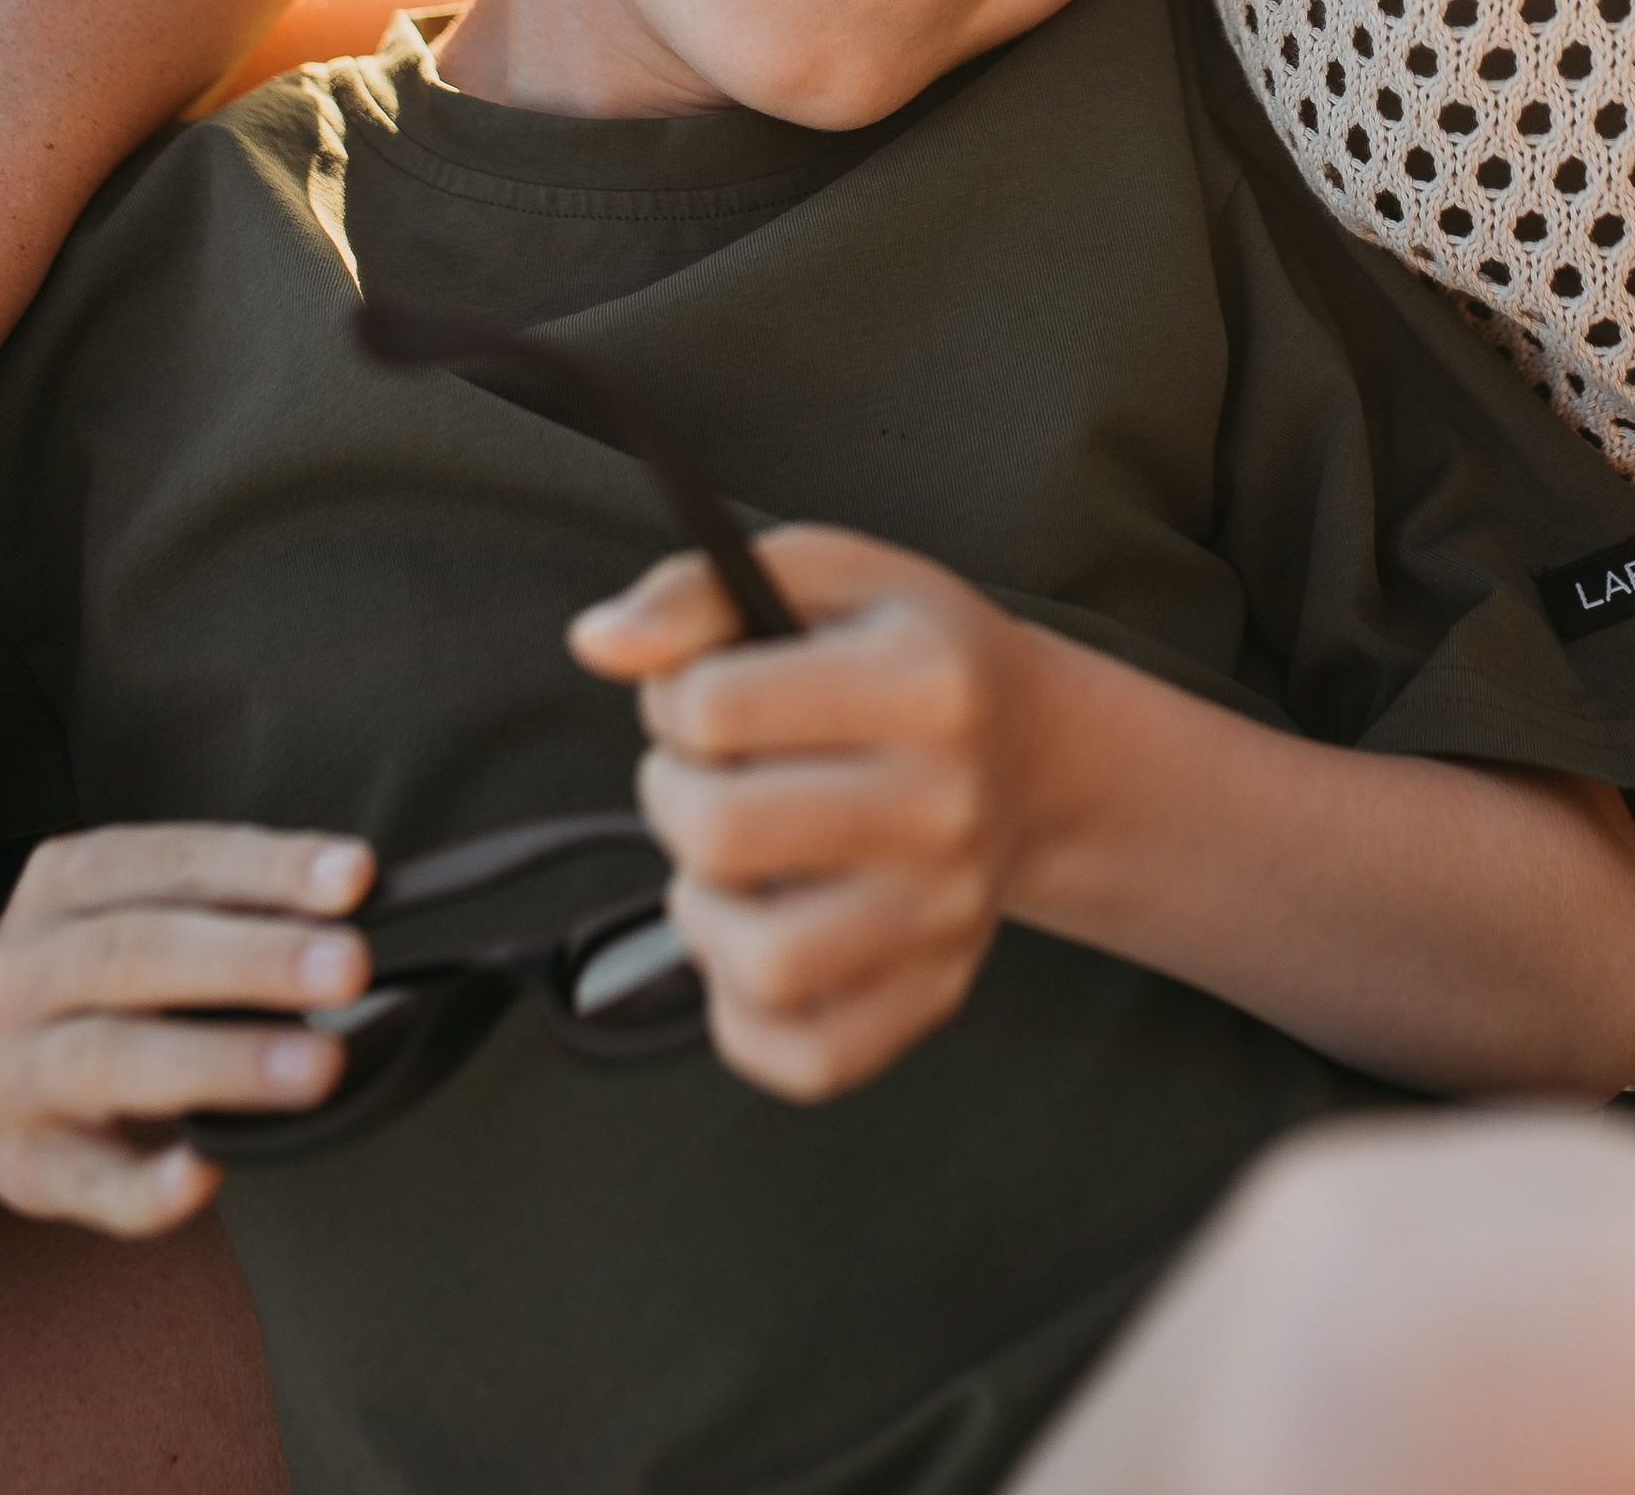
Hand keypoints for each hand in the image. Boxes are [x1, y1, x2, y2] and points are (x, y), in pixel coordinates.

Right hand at [0, 824, 373, 1235]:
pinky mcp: (23, 1166)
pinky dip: (146, 1184)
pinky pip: (87, 1181)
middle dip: (253, 959)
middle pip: (138, 953)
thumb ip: (228, 904)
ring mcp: (15, 1072)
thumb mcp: (138, 907)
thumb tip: (354, 904)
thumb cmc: (98, 974)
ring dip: (223, 1062)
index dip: (266, 868)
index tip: (356, 877)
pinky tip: (207, 1173)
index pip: (173, 862)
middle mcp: (26, 970)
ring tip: (319, 1065)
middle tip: (351, 965)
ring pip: (112, 1060)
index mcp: (65, 883)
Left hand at [570, 526, 1053, 1104]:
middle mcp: (946, 804)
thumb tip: (600, 642)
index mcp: (922, 681)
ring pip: (761, 964)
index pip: (715, 707)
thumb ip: (698, 592)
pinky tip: (757, 939)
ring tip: (731, 867)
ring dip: (705, 913)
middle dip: (673, 798)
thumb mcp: (823, 575)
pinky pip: (807, 1059)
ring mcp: (945, 911)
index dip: (671, 697)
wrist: (1034, 752)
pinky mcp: (935, 991)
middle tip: (708, 777)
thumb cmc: (910, 657)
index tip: (701, 698)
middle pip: (722, 836)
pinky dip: (747, 1016)